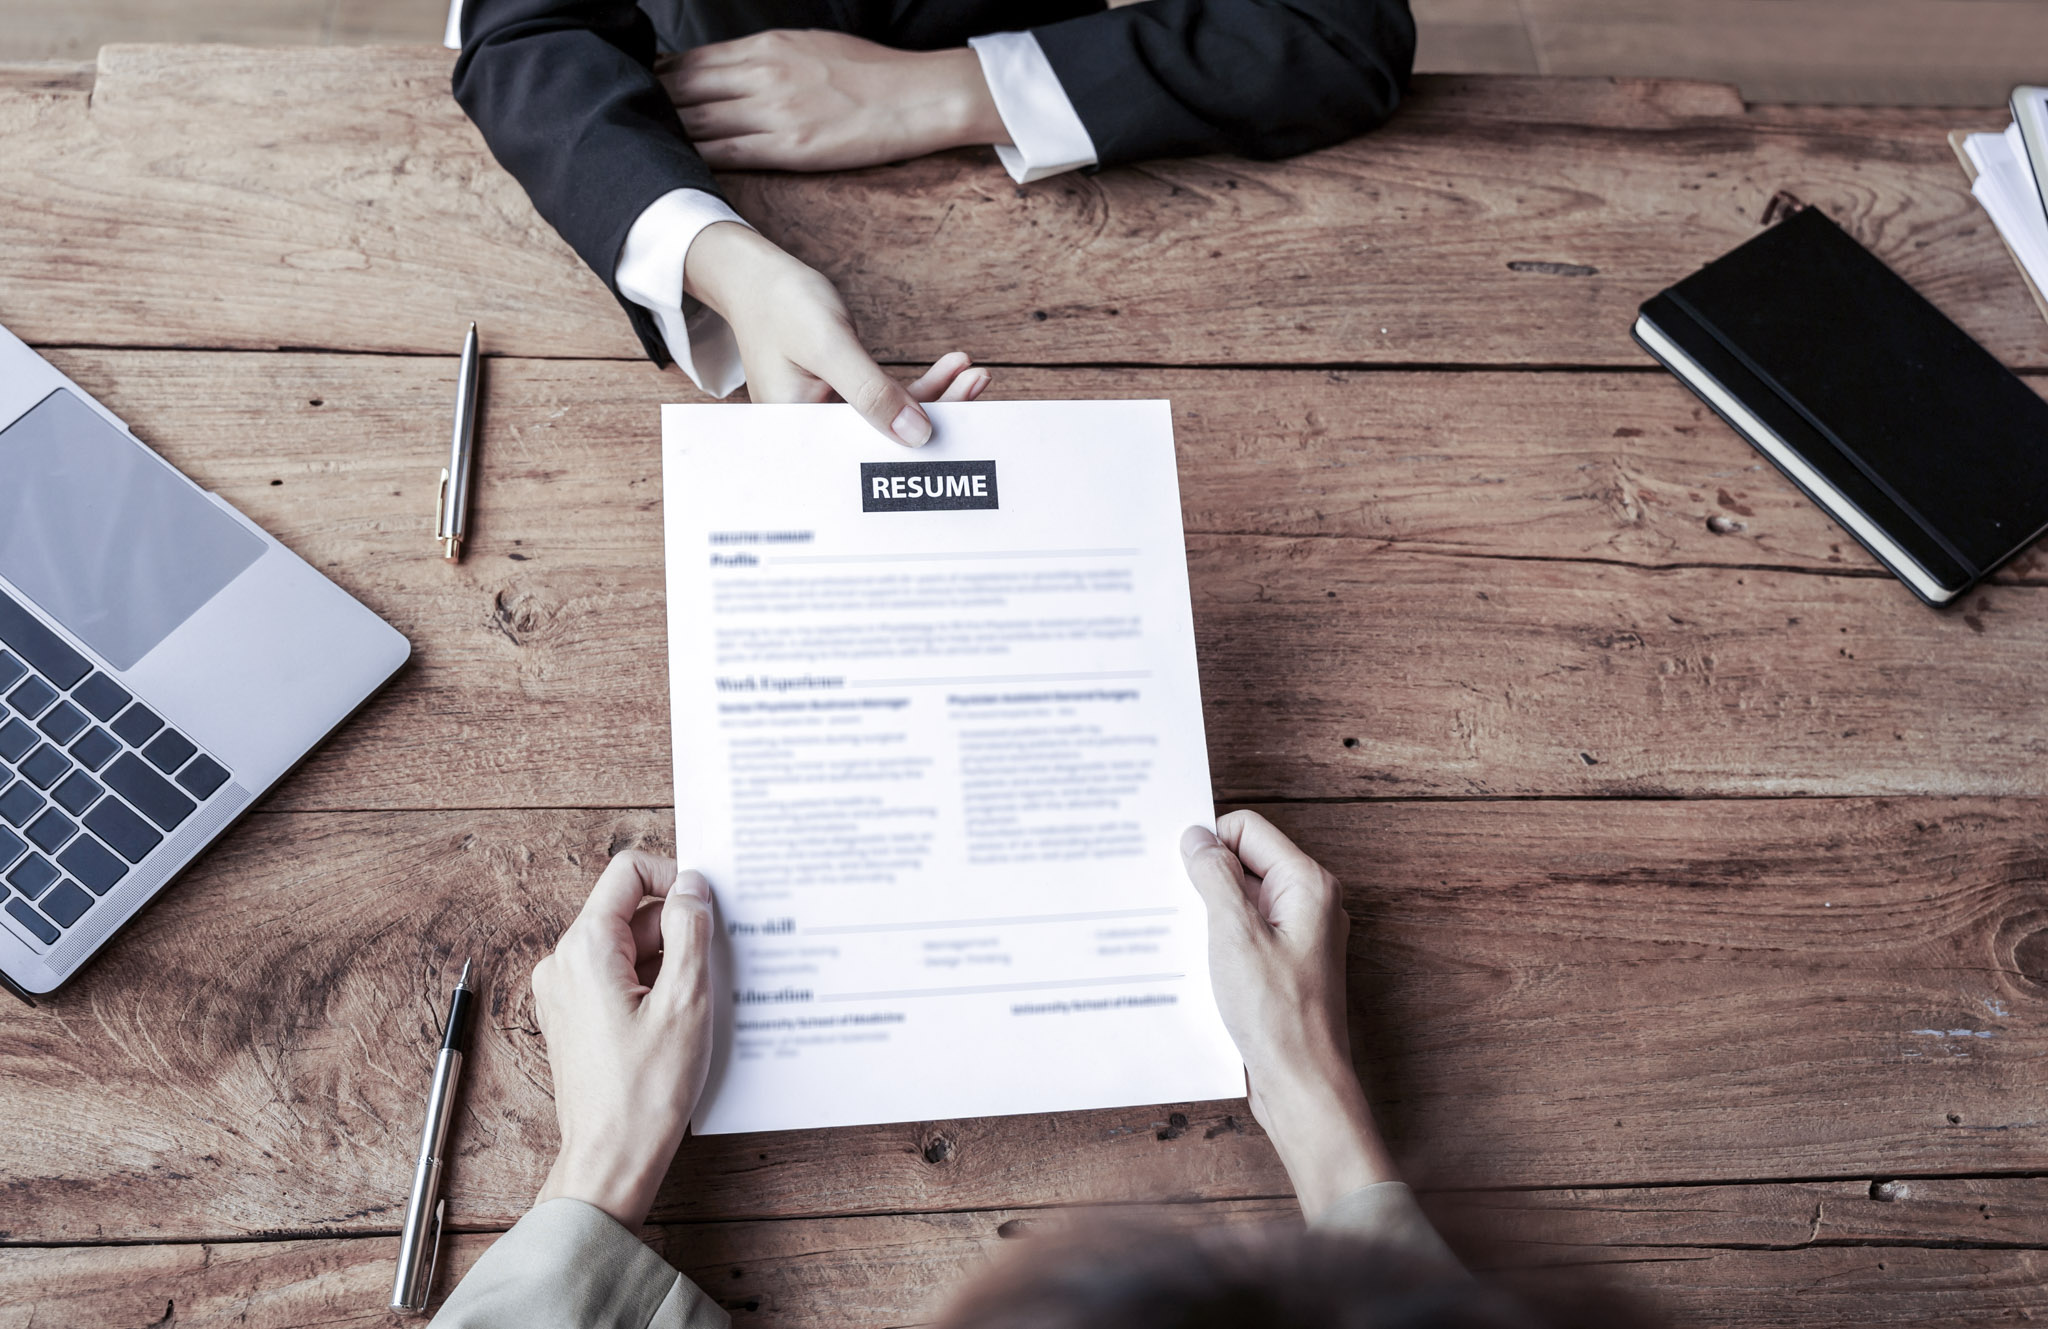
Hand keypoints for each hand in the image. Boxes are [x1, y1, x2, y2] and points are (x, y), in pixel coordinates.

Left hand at [530, 851, 714, 1227]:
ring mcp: (564, 991)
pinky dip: (650, 986)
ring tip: (697, 1004)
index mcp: (586, 948)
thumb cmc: (645, 1092)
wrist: (610, 1160)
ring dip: (668, 962)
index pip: (628, 872)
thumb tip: (693, 886)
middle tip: (715, 963)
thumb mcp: (686, 1000)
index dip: (674, 878)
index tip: (707, 906)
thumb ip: (691, 930)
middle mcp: (564, 962)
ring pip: (627, 947)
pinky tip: (677, 1021)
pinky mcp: (573, 1016)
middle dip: (677, 929)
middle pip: (630, 911)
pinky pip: (617, 978)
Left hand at [661, 31, 1007, 172]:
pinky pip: (728, 153)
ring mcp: (774, 110)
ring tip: (642, 152)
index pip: (692, 62)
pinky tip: (677, 169)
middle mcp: (762, 74)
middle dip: (652, 107)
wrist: (918, 95)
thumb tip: (732, 72)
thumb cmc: (872, 73)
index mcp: (766, 47)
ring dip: (667, 136)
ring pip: (700, 121)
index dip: (658, 79)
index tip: (638, 95)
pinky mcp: (791, 146)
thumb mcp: (811, 47)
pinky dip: (697, 159)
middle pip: (686, 90)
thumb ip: (767, 59)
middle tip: (625, 127)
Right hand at [684, 220, 987, 445]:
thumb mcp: (830, 345)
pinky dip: (923, 385)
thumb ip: (871, 392)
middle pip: (886, 442)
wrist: (757, 278)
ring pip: (895, 421)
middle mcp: (814, 435)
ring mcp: (830, 418)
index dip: (917, 448)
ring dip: (937, 397)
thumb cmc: (781, 304)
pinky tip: (954, 365)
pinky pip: (890, 402)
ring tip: (975, 373)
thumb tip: (920, 435)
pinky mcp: (844, 400)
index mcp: (800, 434)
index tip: (966, 431)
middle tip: (979, 386)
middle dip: (937, 418)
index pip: (868, 455)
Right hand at [1181, 811, 1399, 1219]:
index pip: (1247, 829)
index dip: (1208, 843)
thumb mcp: (1234, 935)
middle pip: (1244, 862)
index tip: (1175, 868)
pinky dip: (1217, 939)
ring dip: (1207, 912)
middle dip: (1204, 877)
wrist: (1301, 1083)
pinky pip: (1244, 933)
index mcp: (1306, 885)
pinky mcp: (1283, 964)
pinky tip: (1194, 961)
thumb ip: (1214, 878)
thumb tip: (1196, 838)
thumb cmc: (1277, 1015)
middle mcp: (1308, 903)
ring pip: (1240, 900)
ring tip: (1180, 935)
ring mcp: (1297, 935)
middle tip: (1168, 897)